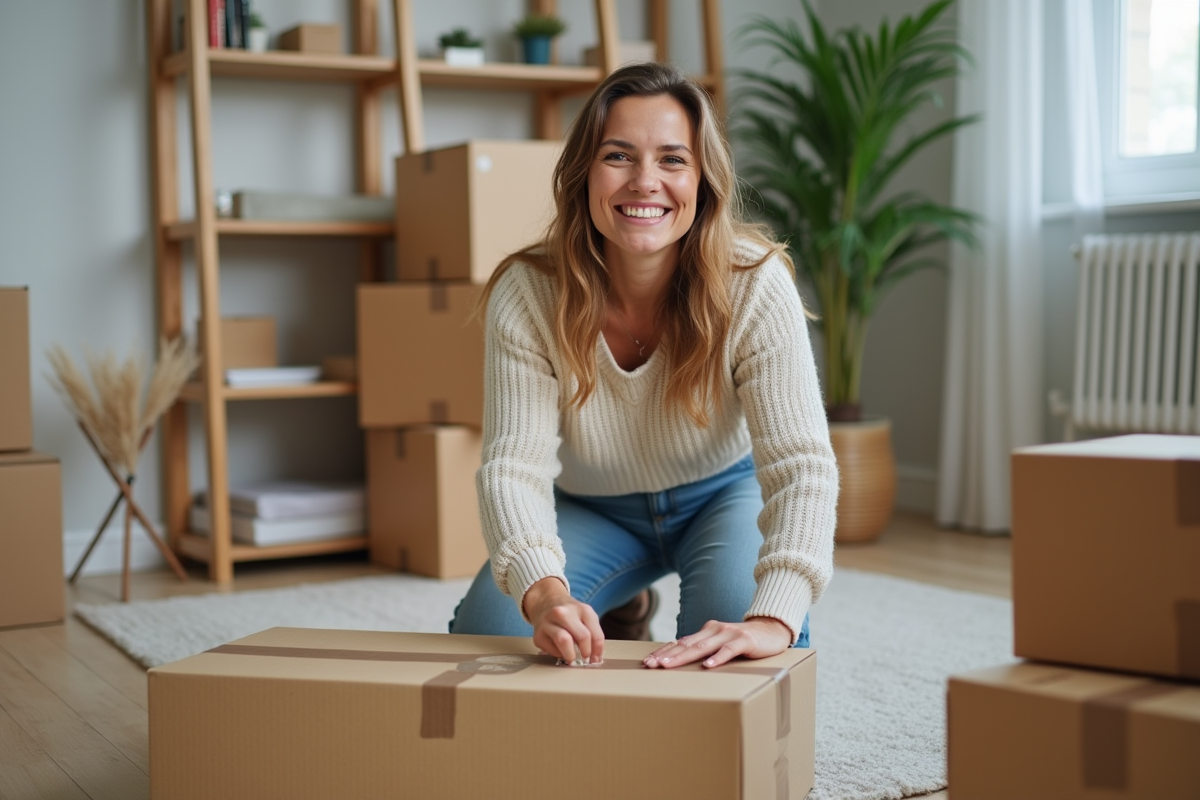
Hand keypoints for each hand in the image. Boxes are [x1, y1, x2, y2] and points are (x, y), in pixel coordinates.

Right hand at [522, 577, 605, 664]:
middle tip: (585, 659)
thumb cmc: (571, 614)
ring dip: (571, 655)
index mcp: (582, 609)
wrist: (546, 603)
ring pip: (564, 641)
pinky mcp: (538, 635)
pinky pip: (552, 650)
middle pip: (582, 636)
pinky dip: (559, 654)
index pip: (595, 635)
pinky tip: (560, 650)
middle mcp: (563, 613)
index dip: (597, 651)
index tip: (596, 659)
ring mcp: (548, 623)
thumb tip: (594, 657)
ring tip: (572, 658)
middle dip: (586, 652)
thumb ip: (593, 634)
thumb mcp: (586, 617)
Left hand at [642, 616, 791, 668]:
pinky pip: (729, 650)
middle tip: (650, 665)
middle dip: (667, 655)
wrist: (773, 631)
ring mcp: (729, 634)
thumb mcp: (722, 645)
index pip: (681, 642)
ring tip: (668, 665)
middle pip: (687, 644)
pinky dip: (717, 658)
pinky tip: (707, 666)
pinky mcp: (745, 640)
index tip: (647, 662)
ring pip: (702, 647)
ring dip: (683, 656)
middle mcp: (714, 630)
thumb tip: (683, 664)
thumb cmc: (744, 642)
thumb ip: (706, 650)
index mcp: (707, 631)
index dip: (663, 651)